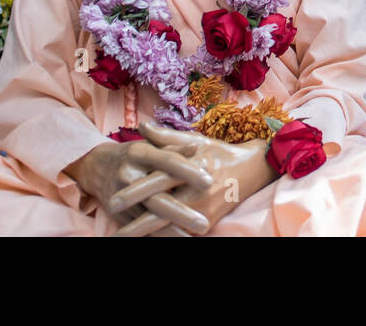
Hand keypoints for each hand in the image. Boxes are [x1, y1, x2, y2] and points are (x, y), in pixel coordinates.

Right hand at [65, 137, 214, 235]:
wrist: (98, 166)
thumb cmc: (134, 154)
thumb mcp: (151, 145)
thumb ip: (173, 147)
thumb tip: (196, 149)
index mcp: (140, 153)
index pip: (167, 162)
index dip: (188, 171)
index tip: (208, 181)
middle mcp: (128, 175)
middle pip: (157, 197)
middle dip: (180, 212)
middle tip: (203, 223)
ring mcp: (121, 198)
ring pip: (148, 218)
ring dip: (170, 231)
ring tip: (191, 238)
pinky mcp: (119, 215)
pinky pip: (139, 228)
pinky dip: (156, 235)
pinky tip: (174, 238)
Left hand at [111, 121, 277, 237]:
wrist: (252, 169)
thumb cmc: (219, 153)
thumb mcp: (195, 140)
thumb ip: (166, 137)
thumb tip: (142, 125)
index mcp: (192, 167)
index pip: (159, 181)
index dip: (135, 192)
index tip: (113, 201)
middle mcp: (197, 191)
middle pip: (162, 209)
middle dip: (135, 221)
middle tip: (114, 225)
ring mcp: (204, 208)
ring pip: (170, 227)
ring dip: (146, 234)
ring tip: (122, 236)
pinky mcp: (209, 221)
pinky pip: (182, 233)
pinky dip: (164, 237)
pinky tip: (146, 240)